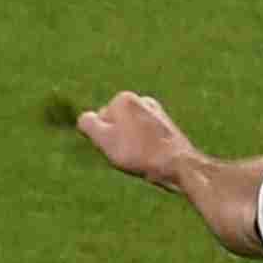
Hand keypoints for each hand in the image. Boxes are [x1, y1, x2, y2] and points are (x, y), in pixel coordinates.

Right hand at [76, 90, 200, 189]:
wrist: (177, 163)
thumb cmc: (138, 152)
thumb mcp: (104, 139)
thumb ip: (88, 124)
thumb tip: (85, 118)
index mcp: (123, 98)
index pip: (99, 120)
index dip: (103, 139)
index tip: (116, 148)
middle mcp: (141, 99)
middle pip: (116, 124)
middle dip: (117, 139)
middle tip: (128, 154)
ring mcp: (156, 112)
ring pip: (131, 131)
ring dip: (131, 144)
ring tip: (141, 156)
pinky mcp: (167, 126)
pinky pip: (146, 137)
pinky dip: (145, 146)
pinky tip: (151, 157)